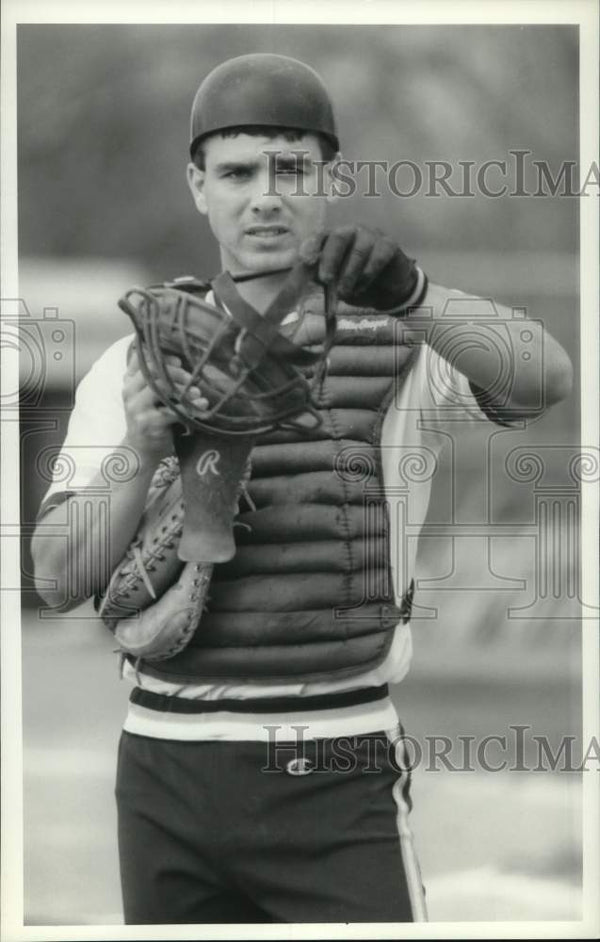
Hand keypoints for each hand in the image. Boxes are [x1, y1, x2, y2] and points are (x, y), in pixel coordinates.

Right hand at [122, 349, 208, 460]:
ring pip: (161, 387)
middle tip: (191, 379)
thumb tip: (176, 359)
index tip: (179, 362)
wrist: (140, 449)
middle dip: (176, 372)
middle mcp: (129, 392)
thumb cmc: (148, 418)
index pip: (141, 359)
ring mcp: (138, 408)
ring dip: (183, 389)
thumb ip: (154, 378)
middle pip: (153, 371)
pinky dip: (190, 408)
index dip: (162, 357)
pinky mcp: (149, 423)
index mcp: (129, 382)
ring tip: (198, 393)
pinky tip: (202, 406)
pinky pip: (173, 411)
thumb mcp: (145, 396)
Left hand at [299, 225, 416, 309]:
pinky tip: (362, 287)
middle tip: (326, 280)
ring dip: (350, 275)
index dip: (311, 245)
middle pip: (338, 237)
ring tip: (345, 293)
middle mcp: (351, 231)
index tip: (306, 261)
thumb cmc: (355, 283)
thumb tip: (299, 281)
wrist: (386, 290)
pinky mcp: (389, 245)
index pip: (319, 235)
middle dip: (330, 259)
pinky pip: (378, 256)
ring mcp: (371, 235)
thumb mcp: (333, 282)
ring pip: (359, 250)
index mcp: (333, 238)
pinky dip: (368, 274)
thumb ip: (318, 277)